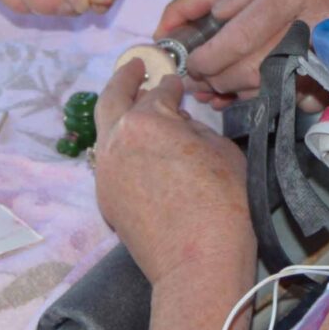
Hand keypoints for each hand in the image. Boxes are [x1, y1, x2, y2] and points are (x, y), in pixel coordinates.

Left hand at [93, 68, 254, 294]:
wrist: (198, 262)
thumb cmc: (223, 203)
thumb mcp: (223, 150)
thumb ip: (196, 128)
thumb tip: (180, 123)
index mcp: (146, 121)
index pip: (159, 92)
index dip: (172, 84)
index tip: (178, 81)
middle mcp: (116, 141)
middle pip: (112, 99)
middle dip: (124, 79)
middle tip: (135, 67)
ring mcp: (105, 172)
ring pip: (105, 132)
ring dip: (118, 114)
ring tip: (132, 106)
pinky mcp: (105, 199)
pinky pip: (109, 161)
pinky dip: (120, 147)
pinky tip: (138, 151)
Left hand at [155, 0, 328, 98]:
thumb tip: (219, 10)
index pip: (243, 33)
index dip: (211, 54)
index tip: (192, 61)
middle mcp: (314, 21)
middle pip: (254, 66)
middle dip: (219, 78)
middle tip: (199, 77)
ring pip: (276, 84)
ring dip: (240, 91)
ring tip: (217, 84)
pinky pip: (301, 90)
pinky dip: (272, 94)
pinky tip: (254, 88)